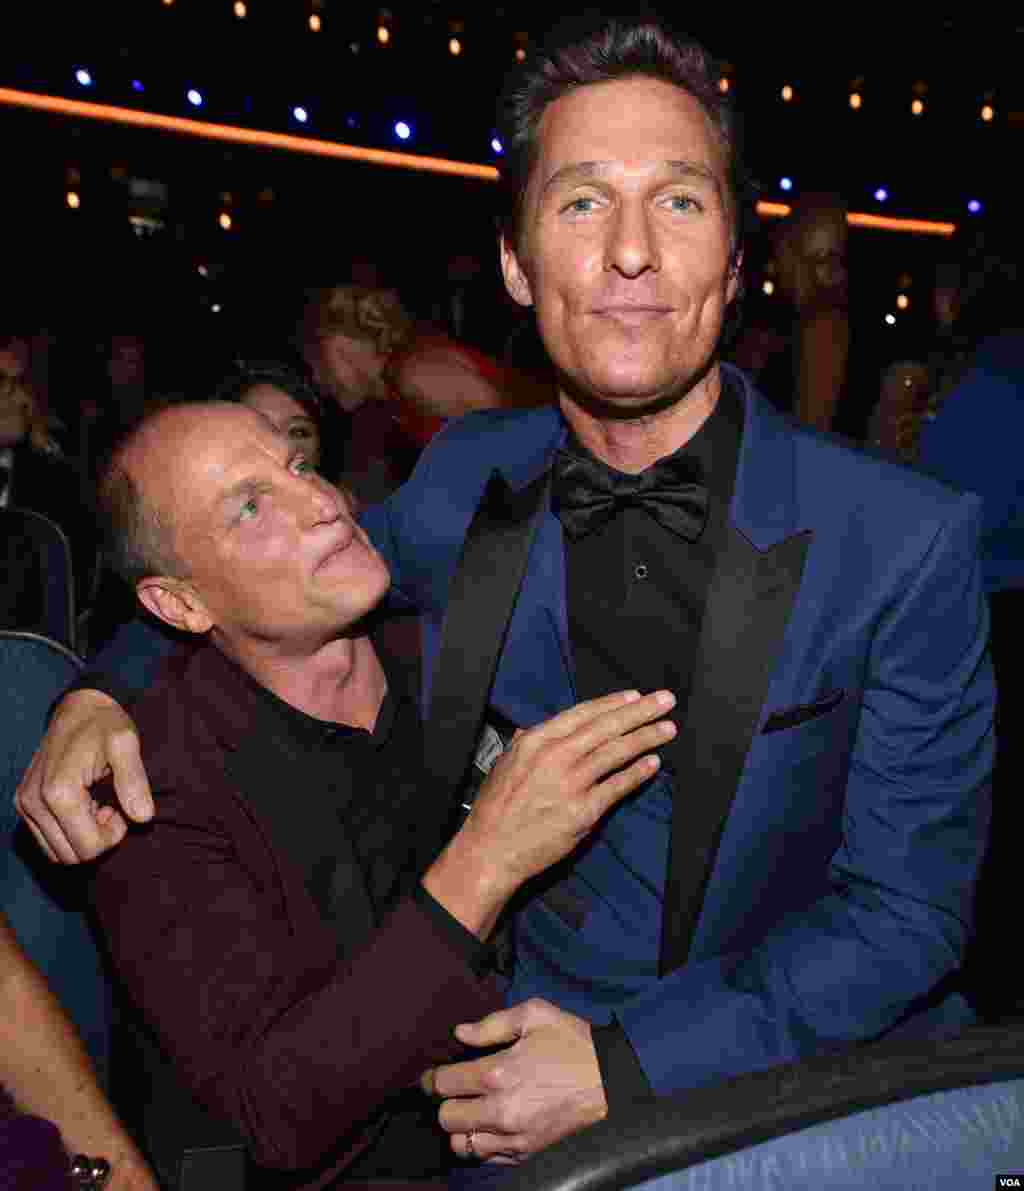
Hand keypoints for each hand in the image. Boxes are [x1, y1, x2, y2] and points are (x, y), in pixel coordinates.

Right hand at [14, 690, 152, 863]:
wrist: (80, 706)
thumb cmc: (106, 724)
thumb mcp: (126, 744)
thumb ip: (134, 781)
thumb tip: (143, 817)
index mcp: (58, 792)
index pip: (89, 848)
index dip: (113, 836)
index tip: (122, 808)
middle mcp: (34, 802)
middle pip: (72, 855)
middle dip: (98, 838)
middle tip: (112, 806)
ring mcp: (25, 804)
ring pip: (58, 852)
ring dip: (83, 836)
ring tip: (99, 804)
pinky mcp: (24, 804)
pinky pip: (48, 840)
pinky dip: (69, 832)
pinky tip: (85, 805)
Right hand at [421, 689, 674, 936]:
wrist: (490, 849)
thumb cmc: (496, 807)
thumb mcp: (505, 763)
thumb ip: (524, 743)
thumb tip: (533, 730)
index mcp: (536, 741)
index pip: (583, 714)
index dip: (612, 703)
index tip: (635, 696)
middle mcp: (555, 756)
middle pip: (606, 727)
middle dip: (640, 712)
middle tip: (666, 701)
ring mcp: (571, 783)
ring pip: (616, 752)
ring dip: (646, 738)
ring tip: (668, 729)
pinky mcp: (583, 812)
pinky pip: (616, 787)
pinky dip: (637, 773)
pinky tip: (653, 763)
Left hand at [422, 998, 606, 1162]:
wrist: (609, 1079)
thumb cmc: (571, 1041)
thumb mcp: (535, 1015)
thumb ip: (491, 1024)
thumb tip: (459, 1034)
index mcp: (499, 1073)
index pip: (445, 1084)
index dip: (433, 1078)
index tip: (434, 1076)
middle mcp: (501, 1110)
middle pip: (447, 1118)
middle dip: (446, 1102)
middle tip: (456, 1091)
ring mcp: (514, 1136)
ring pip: (462, 1144)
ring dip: (461, 1127)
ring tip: (471, 1110)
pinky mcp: (527, 1151)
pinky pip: (486, 1158)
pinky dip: (480, 1143)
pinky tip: (489, 1125)